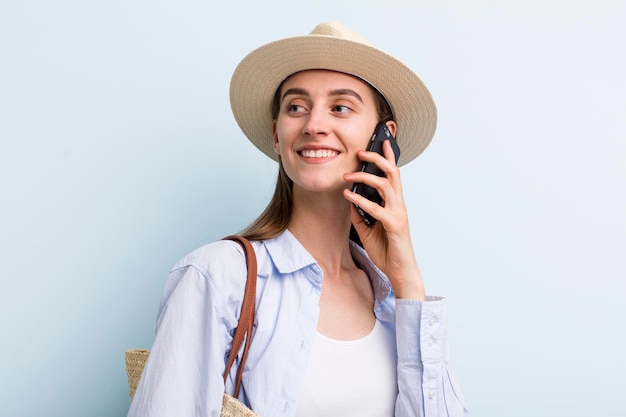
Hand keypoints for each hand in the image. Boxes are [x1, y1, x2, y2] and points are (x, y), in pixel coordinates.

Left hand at [343, 140, 425, 299]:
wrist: (400, 271)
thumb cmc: (387, 250)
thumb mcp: (367, 229)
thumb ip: (360, 213)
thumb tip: (349, 199)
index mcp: (394, 204)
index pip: (393, 175)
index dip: (389, 157)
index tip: (382, 141)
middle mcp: (398, 205)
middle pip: (392, 173)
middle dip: (377, 158)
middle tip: (361, 151)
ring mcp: (398, 213)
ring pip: (385, 185)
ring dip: (365, 176)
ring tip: (348, 174)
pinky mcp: (394, 224)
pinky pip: (375, 207)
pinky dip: (360, 199)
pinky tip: (348, 195)